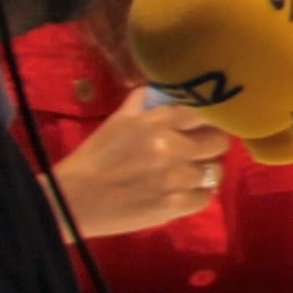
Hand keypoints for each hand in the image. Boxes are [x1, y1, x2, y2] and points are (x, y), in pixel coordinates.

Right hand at [52, 93, 230, 237]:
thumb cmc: (96, 156)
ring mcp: (173, 180)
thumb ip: (145, 100)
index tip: (206, 123)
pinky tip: (184, 192)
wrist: (74, 198)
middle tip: (200, 150)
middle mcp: (170, 148)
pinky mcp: (172, 206)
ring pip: (214, 171)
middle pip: (218, 142)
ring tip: (191, 173)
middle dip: (211, 145)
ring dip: (204, 172)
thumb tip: (168, 85)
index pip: (205, 111)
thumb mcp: (118, 120)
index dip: (210, 117)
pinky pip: (205, 198)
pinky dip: (197, 195)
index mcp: (156, 122)